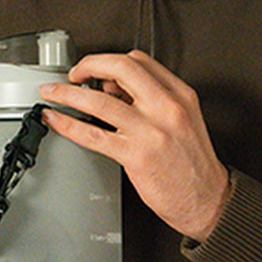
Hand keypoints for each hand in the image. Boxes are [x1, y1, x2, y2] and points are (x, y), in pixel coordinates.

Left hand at [39, 50, 229, 242]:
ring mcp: (151, 130)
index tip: (96, 69)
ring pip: (100, 101)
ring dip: (68, 93)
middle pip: (121, 68)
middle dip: (89, 65)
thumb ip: (152, 99)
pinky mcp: (136, 155)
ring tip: (52, 93)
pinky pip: (93, 135)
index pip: (140, 61)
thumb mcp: (183, 118)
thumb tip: (113, 88)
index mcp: (180, 94)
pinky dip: (69, 124)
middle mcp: (166, 107)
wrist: (209, 201)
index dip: (110, 60)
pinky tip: (57, 121)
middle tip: (73, 74)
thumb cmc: (193, 163)